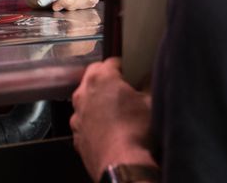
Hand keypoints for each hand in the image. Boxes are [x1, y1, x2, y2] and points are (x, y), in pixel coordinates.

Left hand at [69, 58, 156, 180]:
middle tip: (125, 91)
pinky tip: (107, 130)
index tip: (133, 74)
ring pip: (86, 100)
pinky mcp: (76, 134)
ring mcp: (76, 114)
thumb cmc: (136, 130)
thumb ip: (148, 84)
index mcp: (100, 78)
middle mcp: (82, 92)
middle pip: (94, 77)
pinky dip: (93, 122)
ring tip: (116, 112)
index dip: (125, 67)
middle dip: (108, 80)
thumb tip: (149, 75)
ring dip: (98, 101)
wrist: (121, 165)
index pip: (112, 61)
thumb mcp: (150, 103)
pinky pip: (84, 121)